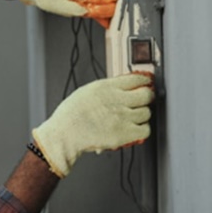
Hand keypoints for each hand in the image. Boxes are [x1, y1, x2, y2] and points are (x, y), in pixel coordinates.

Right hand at [32, 73, 153, 177]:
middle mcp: (117, 100)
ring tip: (134, 117)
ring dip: (142, 115)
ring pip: (146, 113)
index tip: (145, 83)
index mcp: (107, 87)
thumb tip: (122, 87)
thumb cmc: (71, 115)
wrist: (65, 134)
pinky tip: (134, 129)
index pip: (136, 78)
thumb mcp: (87, 91)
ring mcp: (122, 117)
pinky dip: (142, 130)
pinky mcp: (124, 134)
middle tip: (143, 100)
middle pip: (146, 95)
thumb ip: (107, 88)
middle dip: (146, 97)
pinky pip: (145, 130)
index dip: (144, 81)